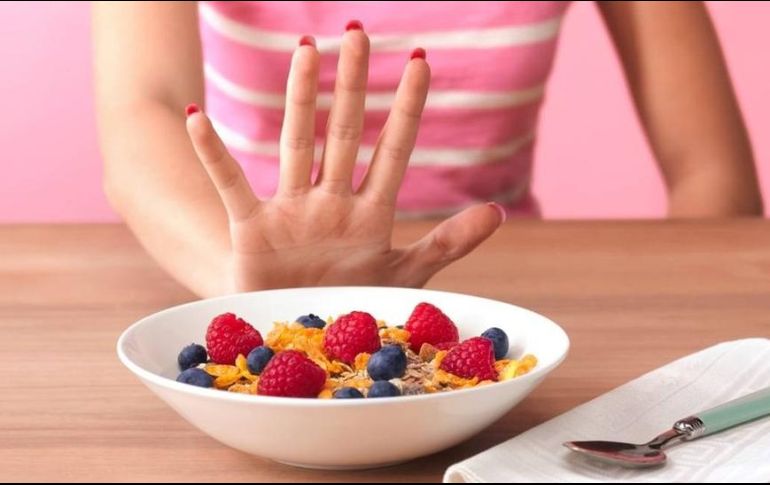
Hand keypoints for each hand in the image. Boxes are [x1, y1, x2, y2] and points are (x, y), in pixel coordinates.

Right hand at [185, 28, 504, 293]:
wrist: (298, 337)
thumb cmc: (348, 301)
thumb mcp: (405, 276)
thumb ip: (447, 243)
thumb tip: (498, 212)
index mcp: (370, 214)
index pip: (393, 149)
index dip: (406, 107)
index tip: (419, 61)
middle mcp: (331, 203)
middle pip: (343, 133)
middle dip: (353, 84)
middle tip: (358, 33)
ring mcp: (291, 212)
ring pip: (296, 143)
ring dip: (301, 98)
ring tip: (307, 50)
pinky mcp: (252, 230)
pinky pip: (230, 185)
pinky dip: (213, 154)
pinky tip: (199, 116)